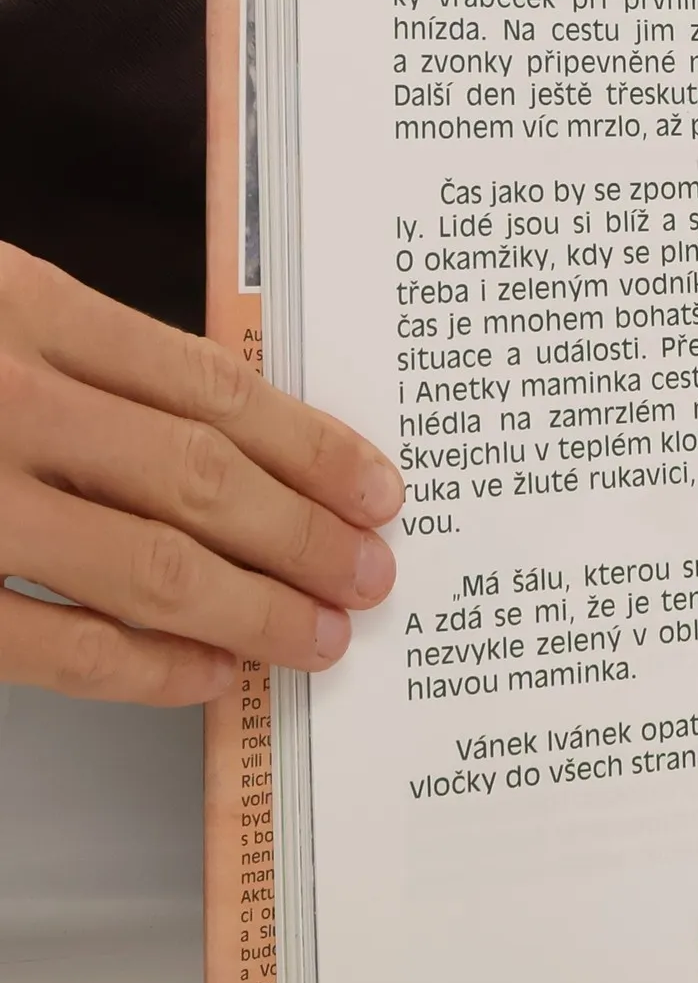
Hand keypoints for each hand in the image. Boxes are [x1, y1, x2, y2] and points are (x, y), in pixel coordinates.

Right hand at [0, 244, 401, 705]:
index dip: (313, 447)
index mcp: (22, 306)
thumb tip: (241, 432)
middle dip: (305, 536)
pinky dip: (146, 667)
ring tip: (318, 633)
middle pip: (202, 478)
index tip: (379, 489)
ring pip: (147, 563)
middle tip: (372, 575)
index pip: (214, 387)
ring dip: (254, 608)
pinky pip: (52, 640)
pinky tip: (209, 676)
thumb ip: (94, 356)